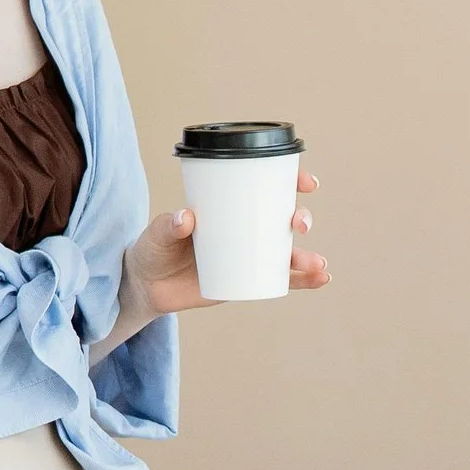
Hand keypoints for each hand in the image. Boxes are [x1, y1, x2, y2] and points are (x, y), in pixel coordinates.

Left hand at [115, 172, 328, 333]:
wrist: (148, 286)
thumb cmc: (152, 250)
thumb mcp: (157, 234)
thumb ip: (168, 225)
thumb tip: (187, 218)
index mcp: (228, 207)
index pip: (264, 189)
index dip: (290, 182)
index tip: (306, 184)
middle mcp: (244, 228)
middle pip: (282, 219)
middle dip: (300, 218)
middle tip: (300, 225)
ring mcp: (248, 255)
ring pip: (286, 253)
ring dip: (307, 257)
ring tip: (319, 265)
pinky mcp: (248, 281)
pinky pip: (281, 280)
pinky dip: (303, 280)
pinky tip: (322, 280)